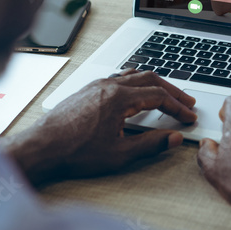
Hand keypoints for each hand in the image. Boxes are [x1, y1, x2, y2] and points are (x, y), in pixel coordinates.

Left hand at [0, 69, 196, 184]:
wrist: (41, 147)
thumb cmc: (75, 152)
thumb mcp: (119, 154)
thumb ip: (151, 145)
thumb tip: (174, 138)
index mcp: (119, 98)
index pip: (159, 96)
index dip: (178, 107)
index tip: (189, 117)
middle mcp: (109, 85)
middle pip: (150, 79)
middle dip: (172, 91)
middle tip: (186, 102)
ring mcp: (97, 85)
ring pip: (134, 75)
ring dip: (154, 84)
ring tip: (167, 95)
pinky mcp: (88, 90)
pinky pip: (119, 78)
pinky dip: (136, 82)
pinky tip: (136, 93)